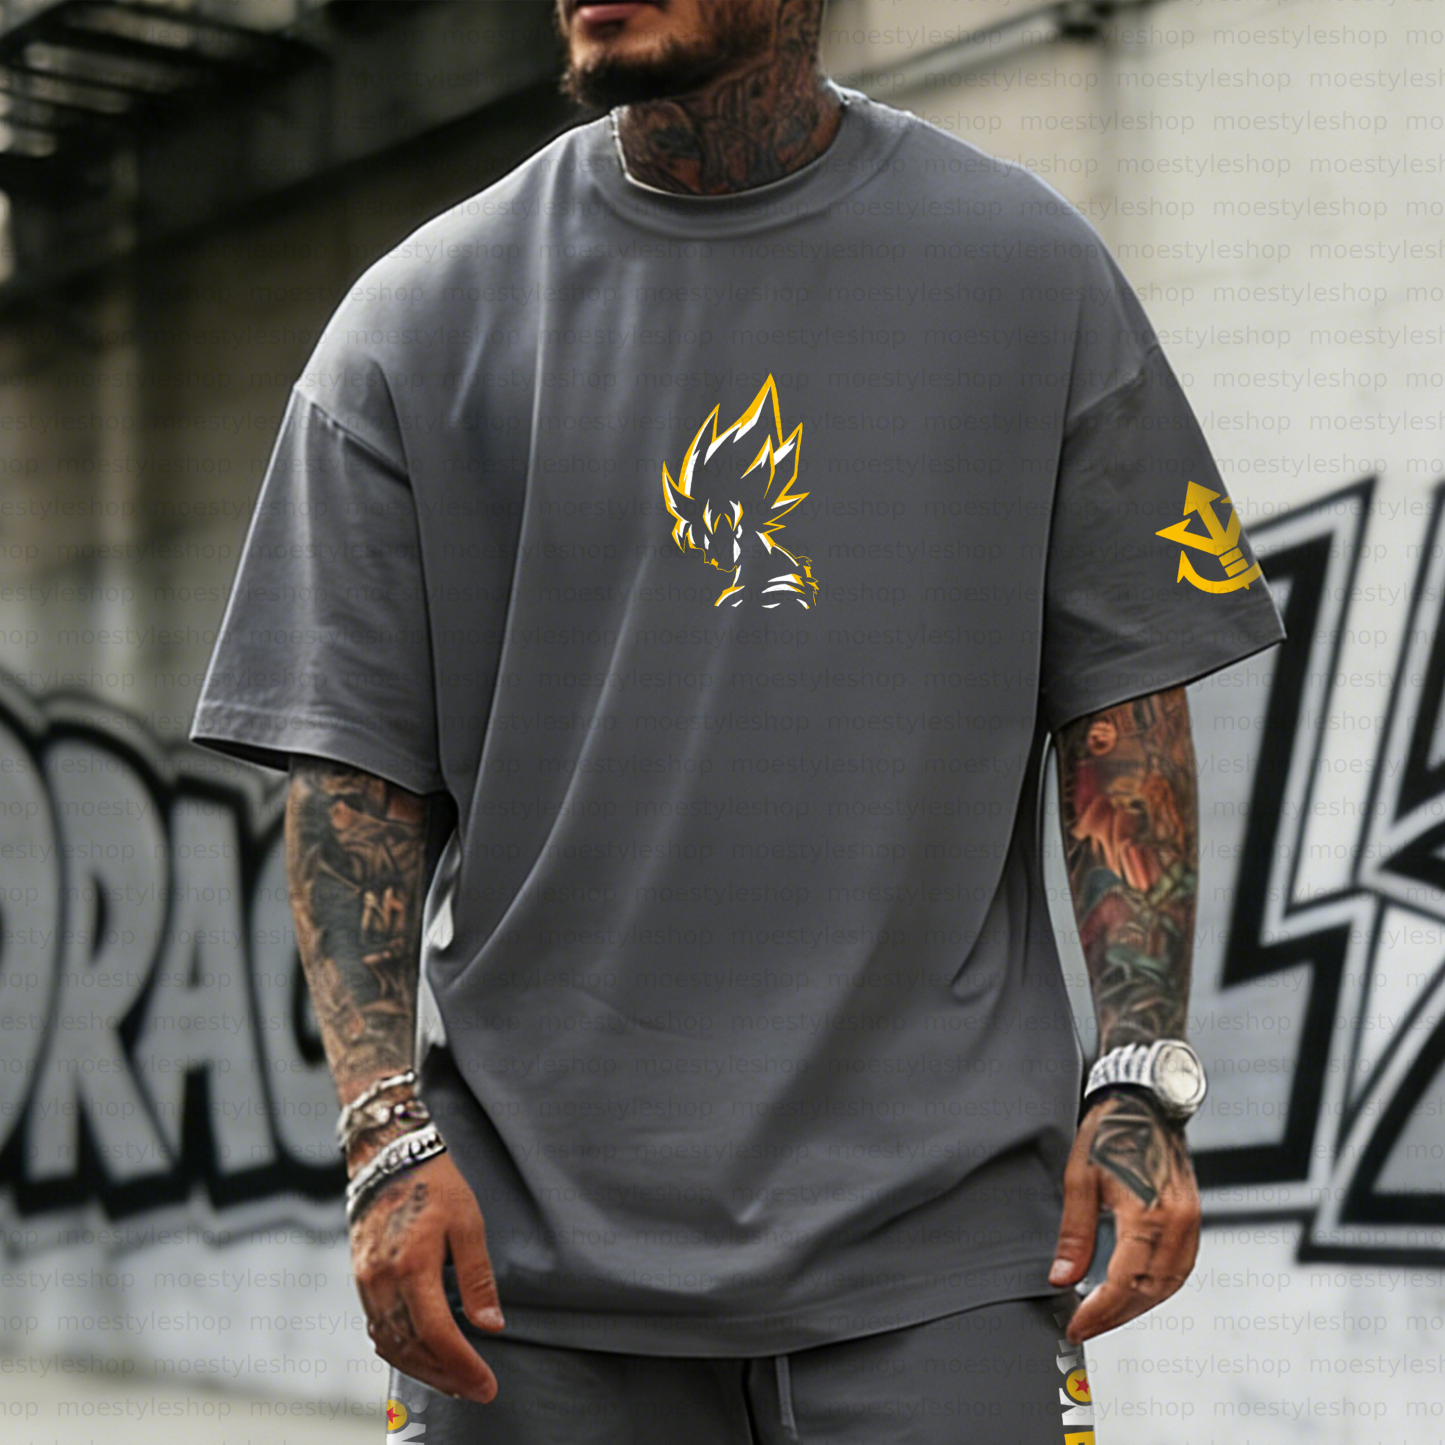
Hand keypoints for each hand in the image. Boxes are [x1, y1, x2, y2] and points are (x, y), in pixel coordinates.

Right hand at [350, 1147, 504, 1402]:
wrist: (389, 1157)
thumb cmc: (434, 1183)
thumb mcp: (468, 1222)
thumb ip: (477, 1277)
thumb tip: (490, 1325)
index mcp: (412, 1265)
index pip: (438, 1334)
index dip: (463, 1365)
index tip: (486, 1384)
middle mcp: (382, 1280)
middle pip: (412, 1348)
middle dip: (446, 1376)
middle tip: (476, 1390)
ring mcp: (366, 1281)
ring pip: (392, 1344)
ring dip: (423, 1369)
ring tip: (454, 1380)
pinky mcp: (361, 1279)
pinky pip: (378, 1328)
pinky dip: (401, 1350)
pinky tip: (422, 1356)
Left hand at [1047, 1089, 1199, 1344]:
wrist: (1144, 1100)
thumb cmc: (1111, 1130)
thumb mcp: (1079, 1178)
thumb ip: (1074, 1233)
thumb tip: (1062, 1277)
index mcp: (1148, 1214)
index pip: (1124, 1282)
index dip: (1099, 1311)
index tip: (1077, 1325)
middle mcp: (1176, 1223)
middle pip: (1148, 1291)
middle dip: (1116, 1315)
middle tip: (1085, 1325)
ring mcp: (1190, 1222)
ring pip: (1168, 1285)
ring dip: (1137, 1305)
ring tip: (1105, 1313)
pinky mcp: (1193, 1217)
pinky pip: (1180, 1267)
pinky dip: (1157, 1286)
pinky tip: (1134, 1289)